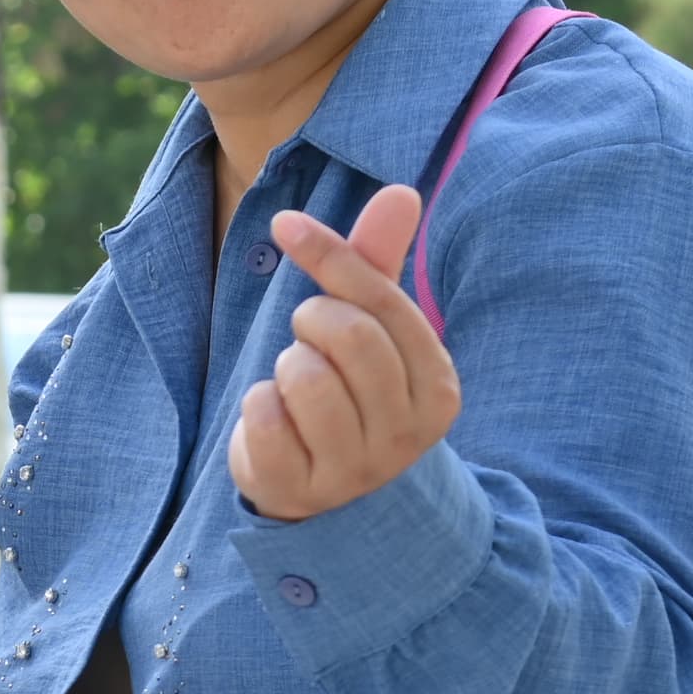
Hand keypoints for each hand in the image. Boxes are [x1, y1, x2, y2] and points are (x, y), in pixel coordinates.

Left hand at [229, 182, 462, 522]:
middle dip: (309, 322)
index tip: (285, 224)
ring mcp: (356, 468)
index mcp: (436, 385)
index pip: (382, 302)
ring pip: (302, 376)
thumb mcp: (370, 332)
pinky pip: (262, 417)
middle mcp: (407, 433)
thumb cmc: (351, 397)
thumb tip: (401, 191)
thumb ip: (377, 266)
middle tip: (307, 340)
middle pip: (346, 335)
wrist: (331, 502)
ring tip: (296, 393)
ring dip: (282, 370)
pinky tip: (276, 427)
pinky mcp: (300, 490)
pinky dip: (256, 409)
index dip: (329, 255)